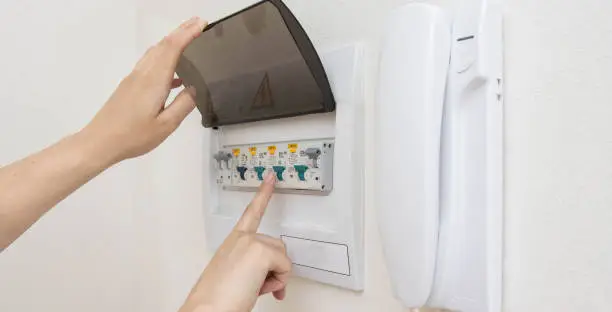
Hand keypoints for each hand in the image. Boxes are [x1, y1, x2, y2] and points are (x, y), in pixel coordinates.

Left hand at [81, 17, 206, 164]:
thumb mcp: (166, 125)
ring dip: (171, 43)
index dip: (187, 33)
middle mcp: (143, 74)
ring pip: (155, 53)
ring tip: (188, 42)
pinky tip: (175, 75)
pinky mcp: (129, 86)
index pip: (172, 49)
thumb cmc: (133, 136)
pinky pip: (150, 64)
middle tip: (198, 24)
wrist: (100, 142)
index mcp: (154, 81)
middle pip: (163, 45)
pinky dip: (164, 58)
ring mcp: (134, 79)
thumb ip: (183, 105)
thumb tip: (194, 89)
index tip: (201, 24)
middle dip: (181, 32)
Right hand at [180, 173, 291, 311]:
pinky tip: (259, 288)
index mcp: (233, 242)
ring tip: (254, 288)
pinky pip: (285, 268)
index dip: (263, 193)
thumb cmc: (217, 300)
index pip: (251, 212)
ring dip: (275, 276)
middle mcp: (241, 238)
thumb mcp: (234, 274)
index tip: (271, 177)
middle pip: (277, 247)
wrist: (207, 310)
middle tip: (257, 285)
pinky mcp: (261, 252)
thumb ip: (251, 264)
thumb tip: (270, 274)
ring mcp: (252, 242)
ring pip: (282, 257)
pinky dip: (278, 282)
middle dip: (274, 268)